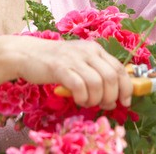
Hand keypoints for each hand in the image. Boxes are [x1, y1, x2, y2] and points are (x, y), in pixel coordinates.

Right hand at [17, 38, 132, 108]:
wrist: (28, 53)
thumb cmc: (56, 62)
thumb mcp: (81, 61)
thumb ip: (97, 72)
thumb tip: (116, 94)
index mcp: (96, 49)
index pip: (119, 68)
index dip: (126, 88)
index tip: (125, 101)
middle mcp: (88, 51)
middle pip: (111, 77)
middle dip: (111, 97)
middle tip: (104, 105)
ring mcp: (74, 59)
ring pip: (97, 83)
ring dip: (96, 99)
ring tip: (88, 102)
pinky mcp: (60, 68)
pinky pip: (79, 86)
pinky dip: (82, 97)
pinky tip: (77, 99)